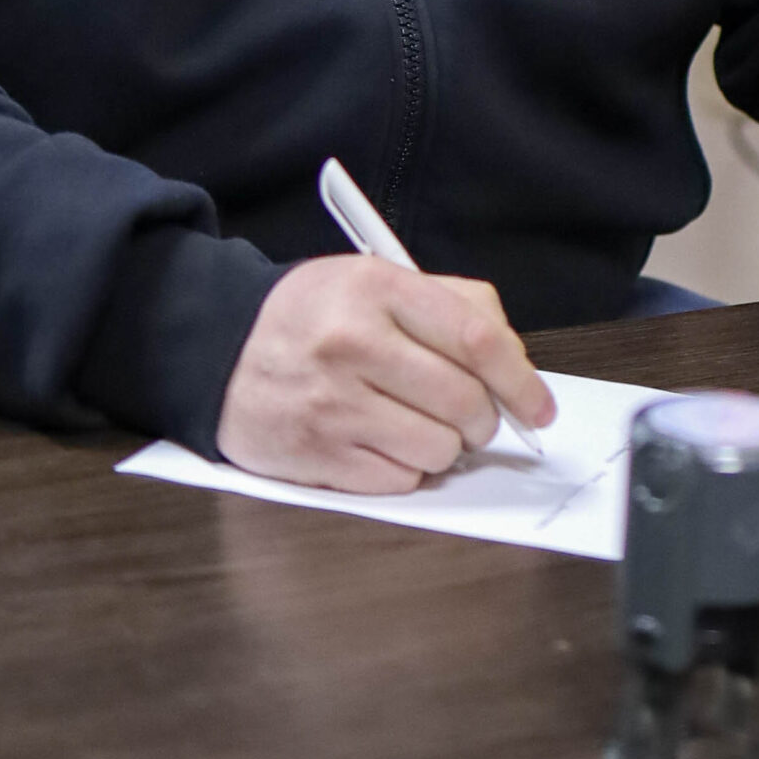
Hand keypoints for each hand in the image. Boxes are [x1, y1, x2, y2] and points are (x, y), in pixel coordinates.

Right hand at [217, 255, 557, 493]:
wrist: (220, 349)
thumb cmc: (312, 315)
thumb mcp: (374, 279)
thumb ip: (449, 304)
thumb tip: (514, 361)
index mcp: (376, 288)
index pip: (474, 337)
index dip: (521, 379)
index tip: (539, 406)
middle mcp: (353, 344)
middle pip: (464, 401)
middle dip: (486, 420)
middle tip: (477, 418)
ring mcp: (333, 404)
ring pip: (439, 448)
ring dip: (447, 446)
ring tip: (421, 424)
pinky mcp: (317, 455)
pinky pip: (401, 479)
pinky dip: (408, 467)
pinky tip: (385, 440)